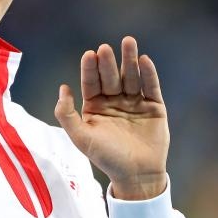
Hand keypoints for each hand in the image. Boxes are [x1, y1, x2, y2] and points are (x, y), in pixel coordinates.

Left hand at [54, 37, 168, 199]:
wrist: (136, 176)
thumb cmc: (106, 158)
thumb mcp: (80, 138)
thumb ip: (66, 114)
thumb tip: (63, 87)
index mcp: (95, 106)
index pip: (91, 82)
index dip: (90, 68)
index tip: (89, 54)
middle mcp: (114, 101)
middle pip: (111, 77)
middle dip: (108, 62)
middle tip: (105, 48)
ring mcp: (135, 103)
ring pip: (131, 77)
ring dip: (129, 60)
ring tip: (128, 42)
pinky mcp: (154, 107)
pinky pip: (151, 87)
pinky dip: (148, 74)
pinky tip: (144, 60)